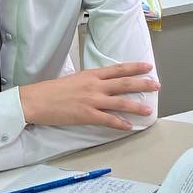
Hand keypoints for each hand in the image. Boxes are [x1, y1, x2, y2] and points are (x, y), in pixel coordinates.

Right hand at [19, 62, 158, 131]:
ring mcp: (92, 100)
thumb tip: (103, 82)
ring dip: (136, 106)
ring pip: (120, 102)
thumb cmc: (52, 90)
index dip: (135, 67)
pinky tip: (128, 126)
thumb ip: (91, 80)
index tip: (148, 66)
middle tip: (157, 85)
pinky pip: (107, 120)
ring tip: (148, 109)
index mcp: (92, 74)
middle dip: (143, 84)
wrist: (36, 100)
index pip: (119, 69)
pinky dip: (119, 123)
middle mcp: (95, 85)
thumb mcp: (75, 78)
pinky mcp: (86, 115)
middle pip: (124, 83)